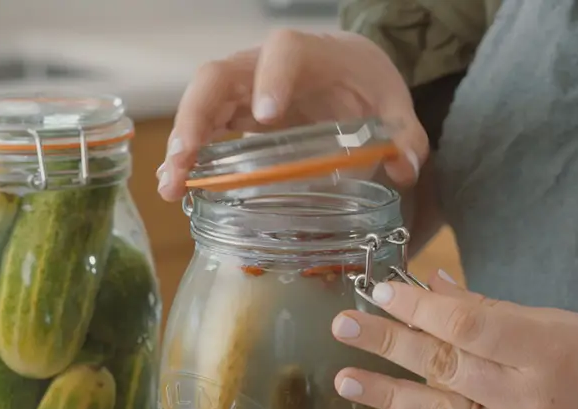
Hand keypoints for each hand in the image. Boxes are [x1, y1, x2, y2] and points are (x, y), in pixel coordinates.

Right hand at [155, 29, 426, 201]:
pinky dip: (188, 156)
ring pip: (200, 102)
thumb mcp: (392, 105)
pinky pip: (203, 127)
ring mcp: (243, 88)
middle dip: (198, 114)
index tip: (265, 116)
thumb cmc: (365, 85)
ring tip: (172, 185)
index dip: (270, 77)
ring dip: (182, 143)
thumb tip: (405, 164)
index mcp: (309, 54)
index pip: (283, 52)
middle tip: (187, 157)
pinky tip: (177, 187)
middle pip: (218, 75)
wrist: (349, 74)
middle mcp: (264, 65)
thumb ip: (405, 134)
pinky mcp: (233, 112)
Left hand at [330, 274, 577, 408]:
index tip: (381, 291)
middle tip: (344, 325)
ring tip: (344, 377)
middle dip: (387, 342)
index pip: (465, 326)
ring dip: (385, 394)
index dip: (417, 307)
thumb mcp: (558, 323)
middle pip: (442, 367)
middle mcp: (529, 400)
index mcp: (546, 351)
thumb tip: (435, 286)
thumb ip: (492, 312)